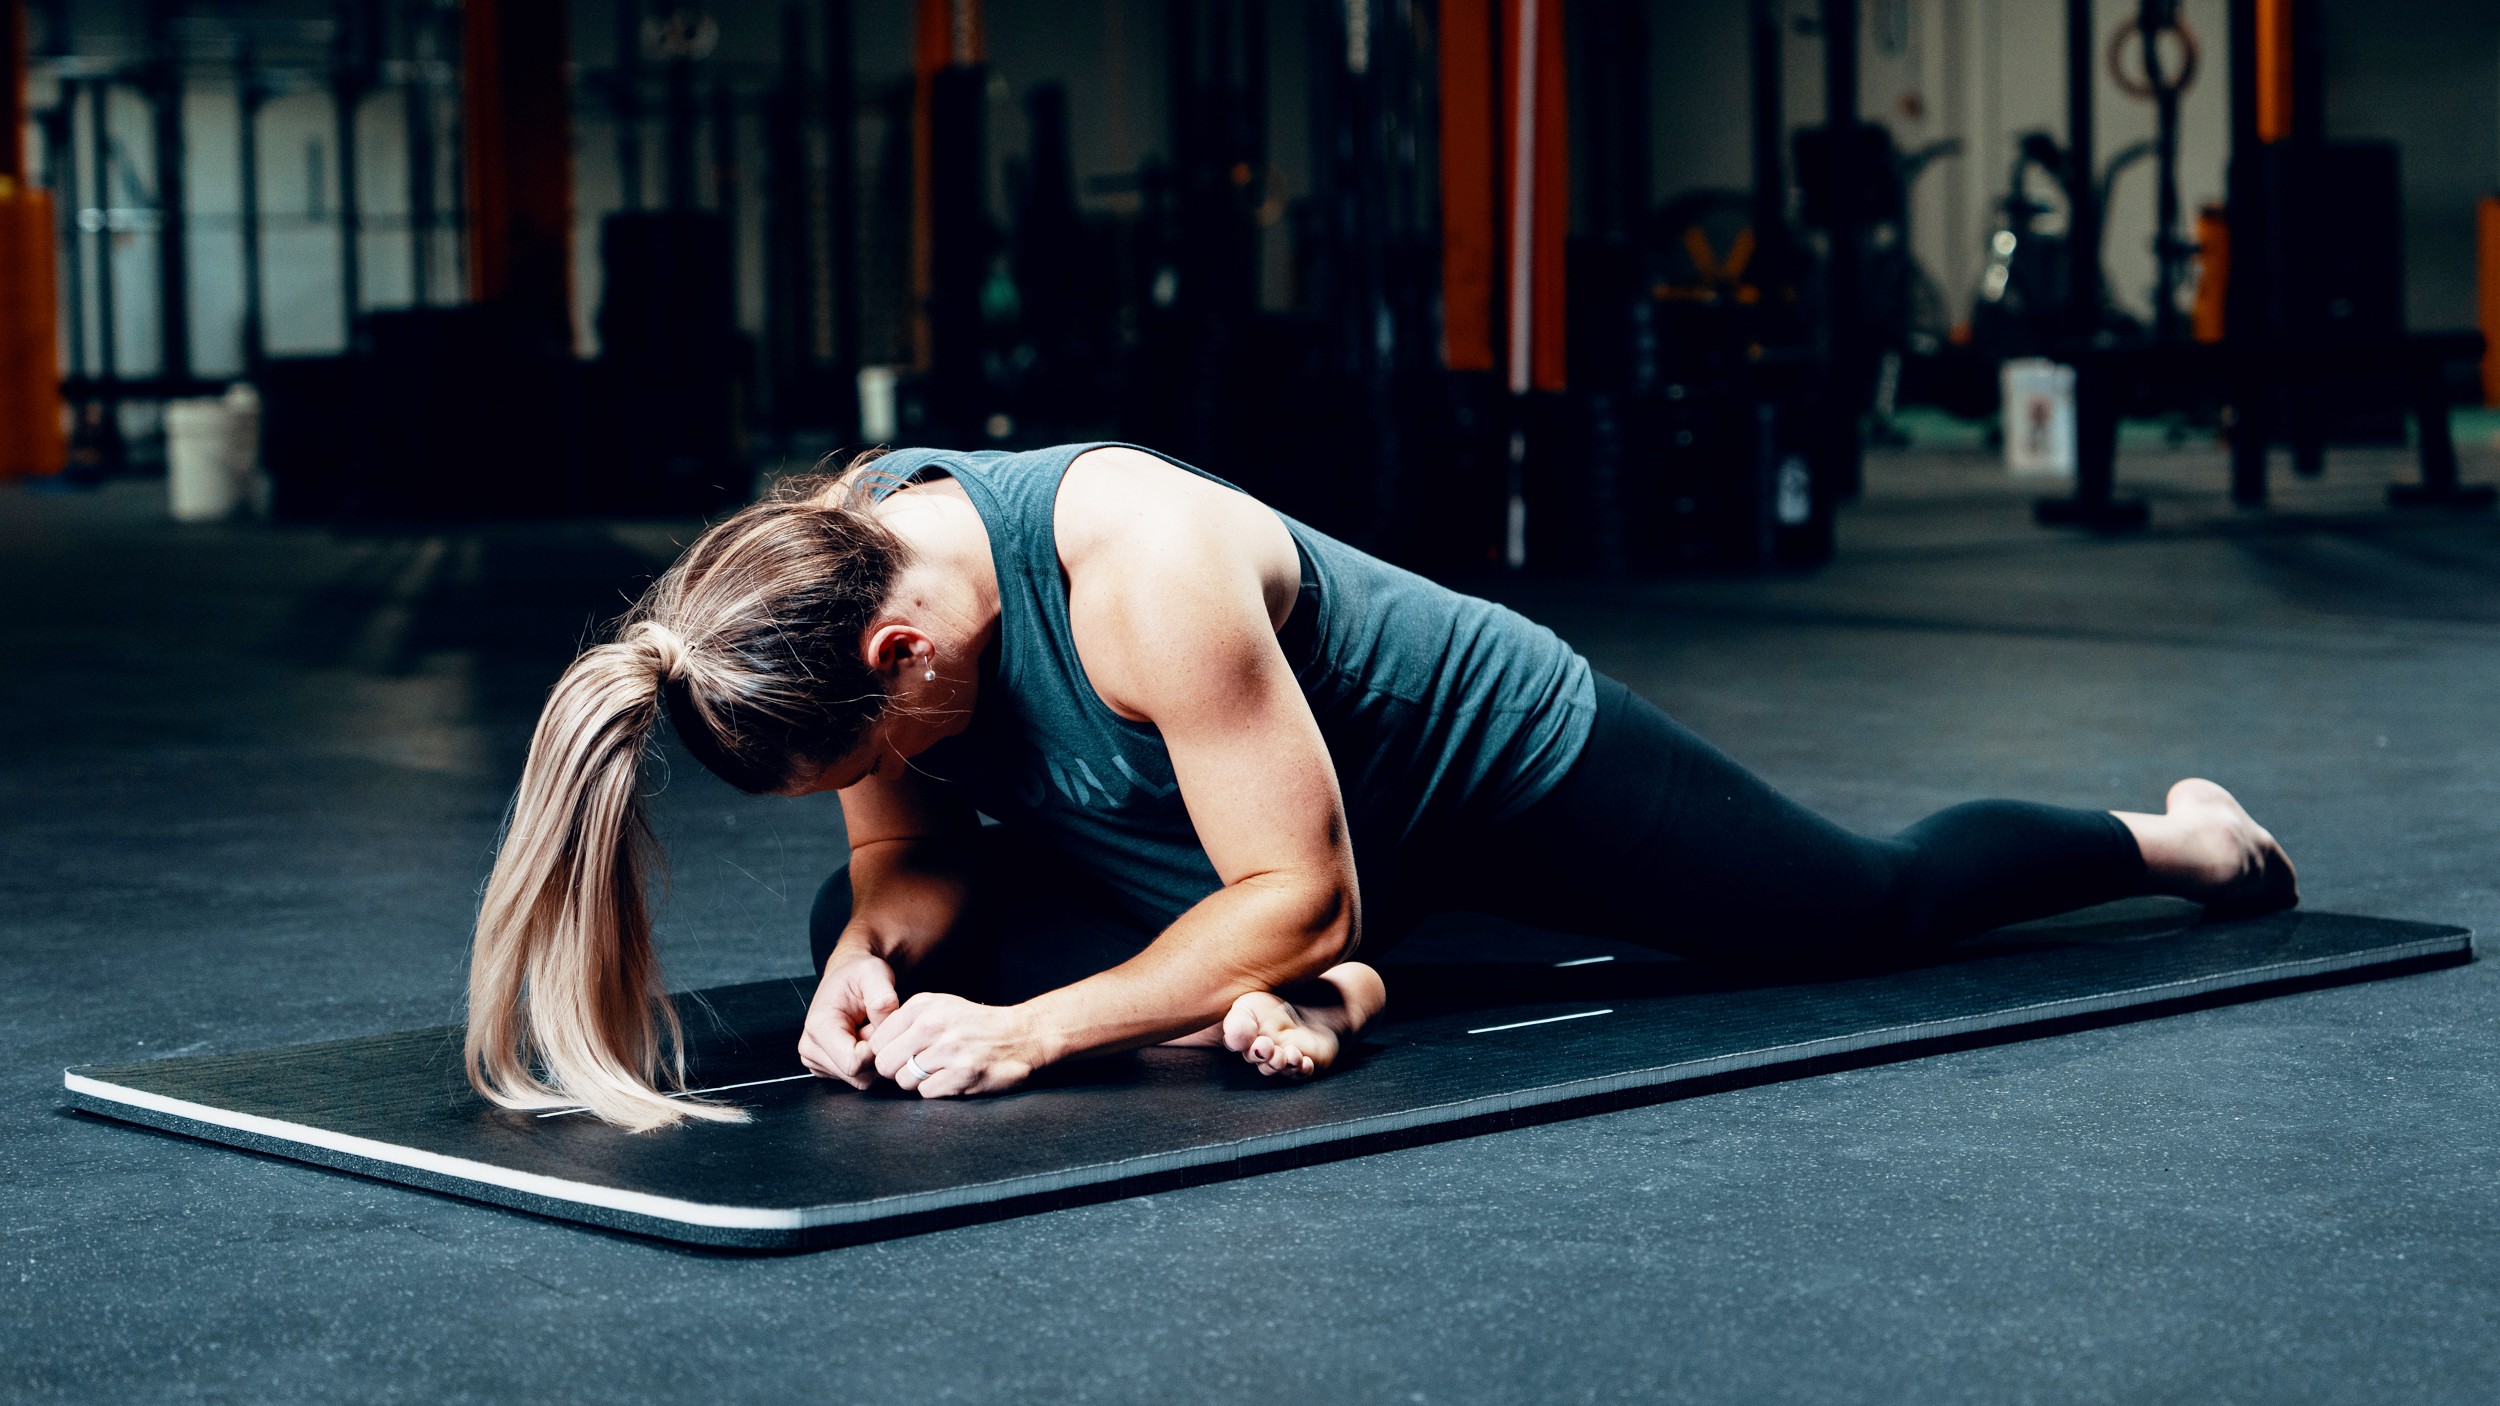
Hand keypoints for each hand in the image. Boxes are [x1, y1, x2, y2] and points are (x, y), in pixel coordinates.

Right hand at [798, 950, 899, 1088]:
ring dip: (873, 1058)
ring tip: (870, 1029)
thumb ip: (882, 999)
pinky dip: (868, 1061)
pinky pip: (858, 1078)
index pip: (853, 1063)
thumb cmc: (860, 973)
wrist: (848, 974)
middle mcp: (810, 1048)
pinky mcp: (826, 1067)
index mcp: (819, 1027)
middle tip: (875, 1024)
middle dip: (875, 1054)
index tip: (879, 1024)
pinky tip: (865, 1038)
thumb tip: (885, 1027)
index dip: (876, 1049)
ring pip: (860, 1080)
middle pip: (857, 1076)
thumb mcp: (874, 973)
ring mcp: (817, 1061)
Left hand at [866, 992, 1041, 1097]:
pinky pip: (927, 1092)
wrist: (1019, 1036)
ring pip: (904, 1080)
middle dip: (897, 1070)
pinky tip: (952, 1078)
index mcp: (923, 1006)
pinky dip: (936, 1090)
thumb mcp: (939, 1006)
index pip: (877, 1040)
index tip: (900, 1055)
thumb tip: (872, 1046)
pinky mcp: (963, 1074)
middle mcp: (933, 1025)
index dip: (886, 1053)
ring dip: (917, 1082)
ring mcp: (949, 1050)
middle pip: (885, 1063)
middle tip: (915, 1067)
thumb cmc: (973, 1024)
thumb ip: (906, 1020)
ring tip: (937, 1071)